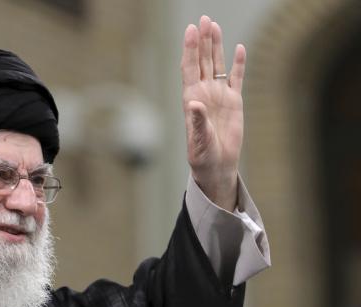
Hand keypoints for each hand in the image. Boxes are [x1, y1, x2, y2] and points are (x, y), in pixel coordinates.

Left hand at [181, 15, 245, 210]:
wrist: (217, 165)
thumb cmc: (202, 156)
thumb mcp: (198, 140)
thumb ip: (197, 122)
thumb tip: (193, 104)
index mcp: (191, 99)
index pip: (189, 68)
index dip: (190, 49)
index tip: (191, 30)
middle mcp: (203, 93)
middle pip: (202, 61)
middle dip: (202, 40)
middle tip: (204, 19)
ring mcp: (218, 95)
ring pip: (217, 65)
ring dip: (216, 46)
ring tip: (214, 26)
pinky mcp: (234, 101)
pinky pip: (236, 78)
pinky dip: (238, 64)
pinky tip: (238, 48)